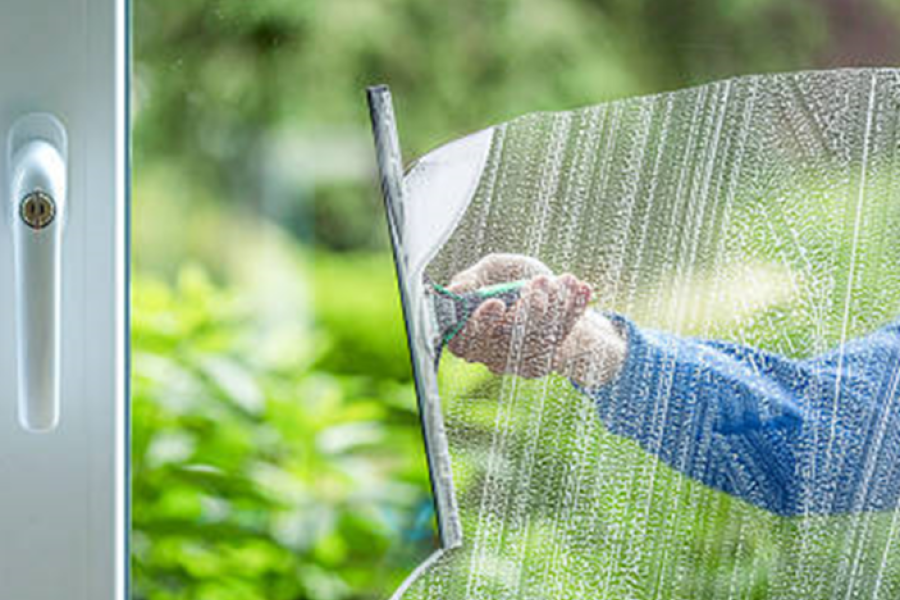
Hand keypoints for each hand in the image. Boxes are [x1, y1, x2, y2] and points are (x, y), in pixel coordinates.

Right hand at [445, 254, 626, 385]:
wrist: (551, 292)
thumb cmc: (514, 279)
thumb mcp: (494, 270)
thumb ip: (473, 278)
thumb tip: (454, 291)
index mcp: (466, 332)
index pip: (462, 340)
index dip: (480, 323)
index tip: (497, 302)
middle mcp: (486, 354)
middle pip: (503, 344)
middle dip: (527, 311)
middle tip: (541, 282)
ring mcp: (514, 363)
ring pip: (535, 341)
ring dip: (554, 306)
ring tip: (566, 279)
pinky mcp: (541, 364)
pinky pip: (558, 341)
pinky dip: (572, 311)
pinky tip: (583, 289)